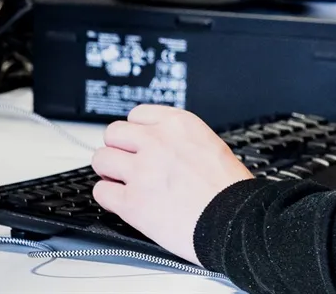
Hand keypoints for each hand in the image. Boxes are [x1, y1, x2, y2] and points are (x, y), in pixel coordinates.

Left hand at [91, 104, 252, 263]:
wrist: (234, 220)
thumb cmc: (229, 189)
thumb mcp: (210, 145)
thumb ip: (180, 141)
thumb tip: (161, 146)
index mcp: (178, 125)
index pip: (137, 114)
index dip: (136, 132)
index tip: (137, 143)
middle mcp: (157, 142)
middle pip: (114, 133)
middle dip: (117, 148)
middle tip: (125, 162)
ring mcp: (141, 171)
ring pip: (101, 159)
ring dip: (108, 171)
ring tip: (120, 181)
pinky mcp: (131, 202)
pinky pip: (101, 192)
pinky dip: (108, 197)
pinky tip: (121, 201)